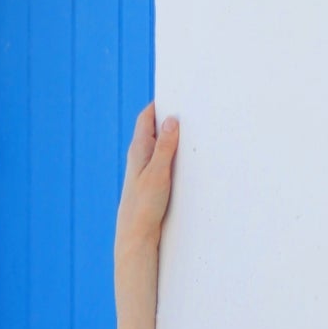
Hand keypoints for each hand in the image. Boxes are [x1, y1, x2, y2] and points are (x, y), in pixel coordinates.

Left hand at [115, 103, 179, 258]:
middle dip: (169, 117)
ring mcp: (144, 169)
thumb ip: (165, 146)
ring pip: (159, 144)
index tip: (176, 94)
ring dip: (172, 136)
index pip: (146, 117)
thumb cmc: (144, 204)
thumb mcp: (158, 172)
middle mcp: (139, 156)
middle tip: (188, 108)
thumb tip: (171, 120)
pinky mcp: (150, 181)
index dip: (159, 104)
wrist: (136, 233)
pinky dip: (173, 152)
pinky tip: (184, 156)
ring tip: (191, 128)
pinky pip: (162, 159)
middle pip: (154, 128)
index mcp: (138, 149)